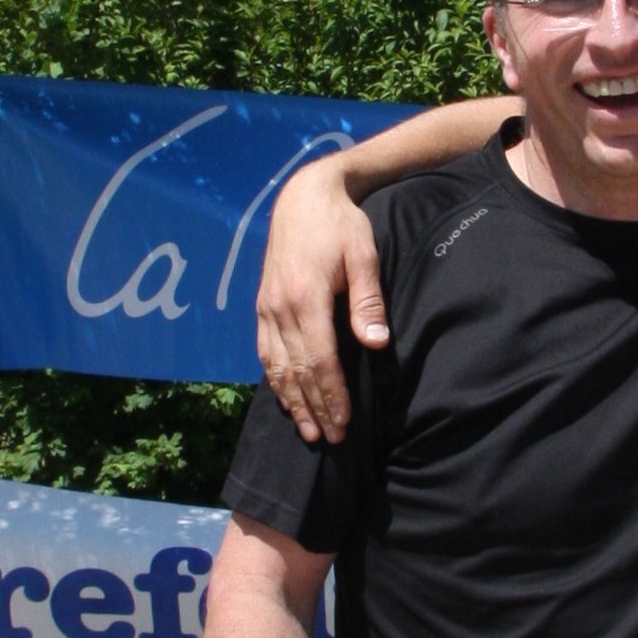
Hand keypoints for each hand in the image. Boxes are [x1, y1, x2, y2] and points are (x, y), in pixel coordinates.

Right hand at [255, 159, 386, 445]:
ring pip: (277, 367)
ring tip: (309, 431)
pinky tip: (287, 399)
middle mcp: (279, 307)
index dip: (332, 395)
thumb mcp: (363, 257)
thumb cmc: (341, 226)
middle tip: (331, 439)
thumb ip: (367, 303)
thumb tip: (375, 345)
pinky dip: (275, 380)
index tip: (344, 422)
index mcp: (306, 297)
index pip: (320, 359)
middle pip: (297, 371)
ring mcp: (266, 308)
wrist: (303, 198)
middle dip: (315, 407)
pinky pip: (265, 352)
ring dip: (293, 402)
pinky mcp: (262, 306)